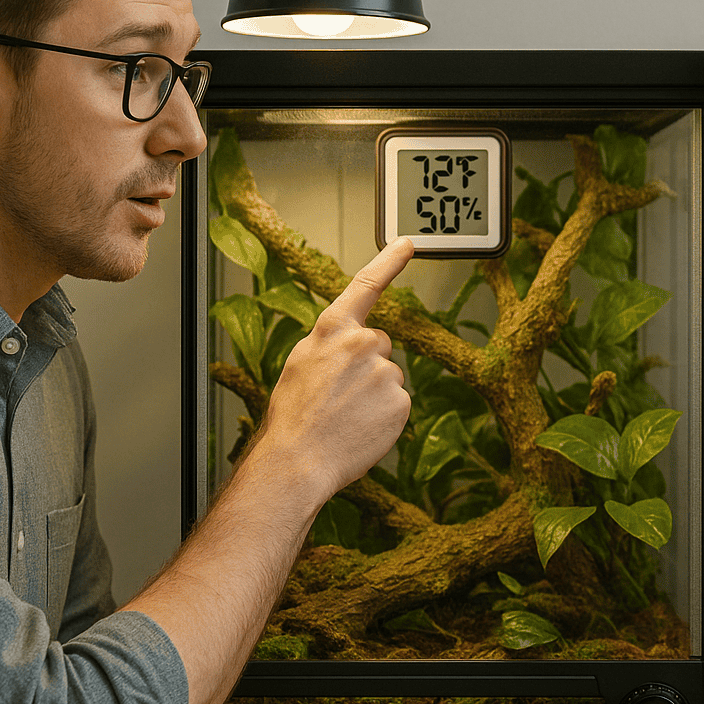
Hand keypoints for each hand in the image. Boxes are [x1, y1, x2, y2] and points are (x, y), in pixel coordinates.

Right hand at [255, 238, 413, 495]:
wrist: (298, 460)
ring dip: (373, 394)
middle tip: (338, 395)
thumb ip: (331, 345)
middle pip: (378, 344)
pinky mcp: (401, 401)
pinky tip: (360, 428)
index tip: (408, 243)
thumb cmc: (294, 416)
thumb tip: (354, 344)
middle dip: (365, 365)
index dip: (389, 262)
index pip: (365, 286)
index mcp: (333, 330)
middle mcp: (363, 343)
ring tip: (344, 415)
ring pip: (388, 376)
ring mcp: (385, 371)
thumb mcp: (302, 363)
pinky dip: (383, 416)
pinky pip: (397, 403)